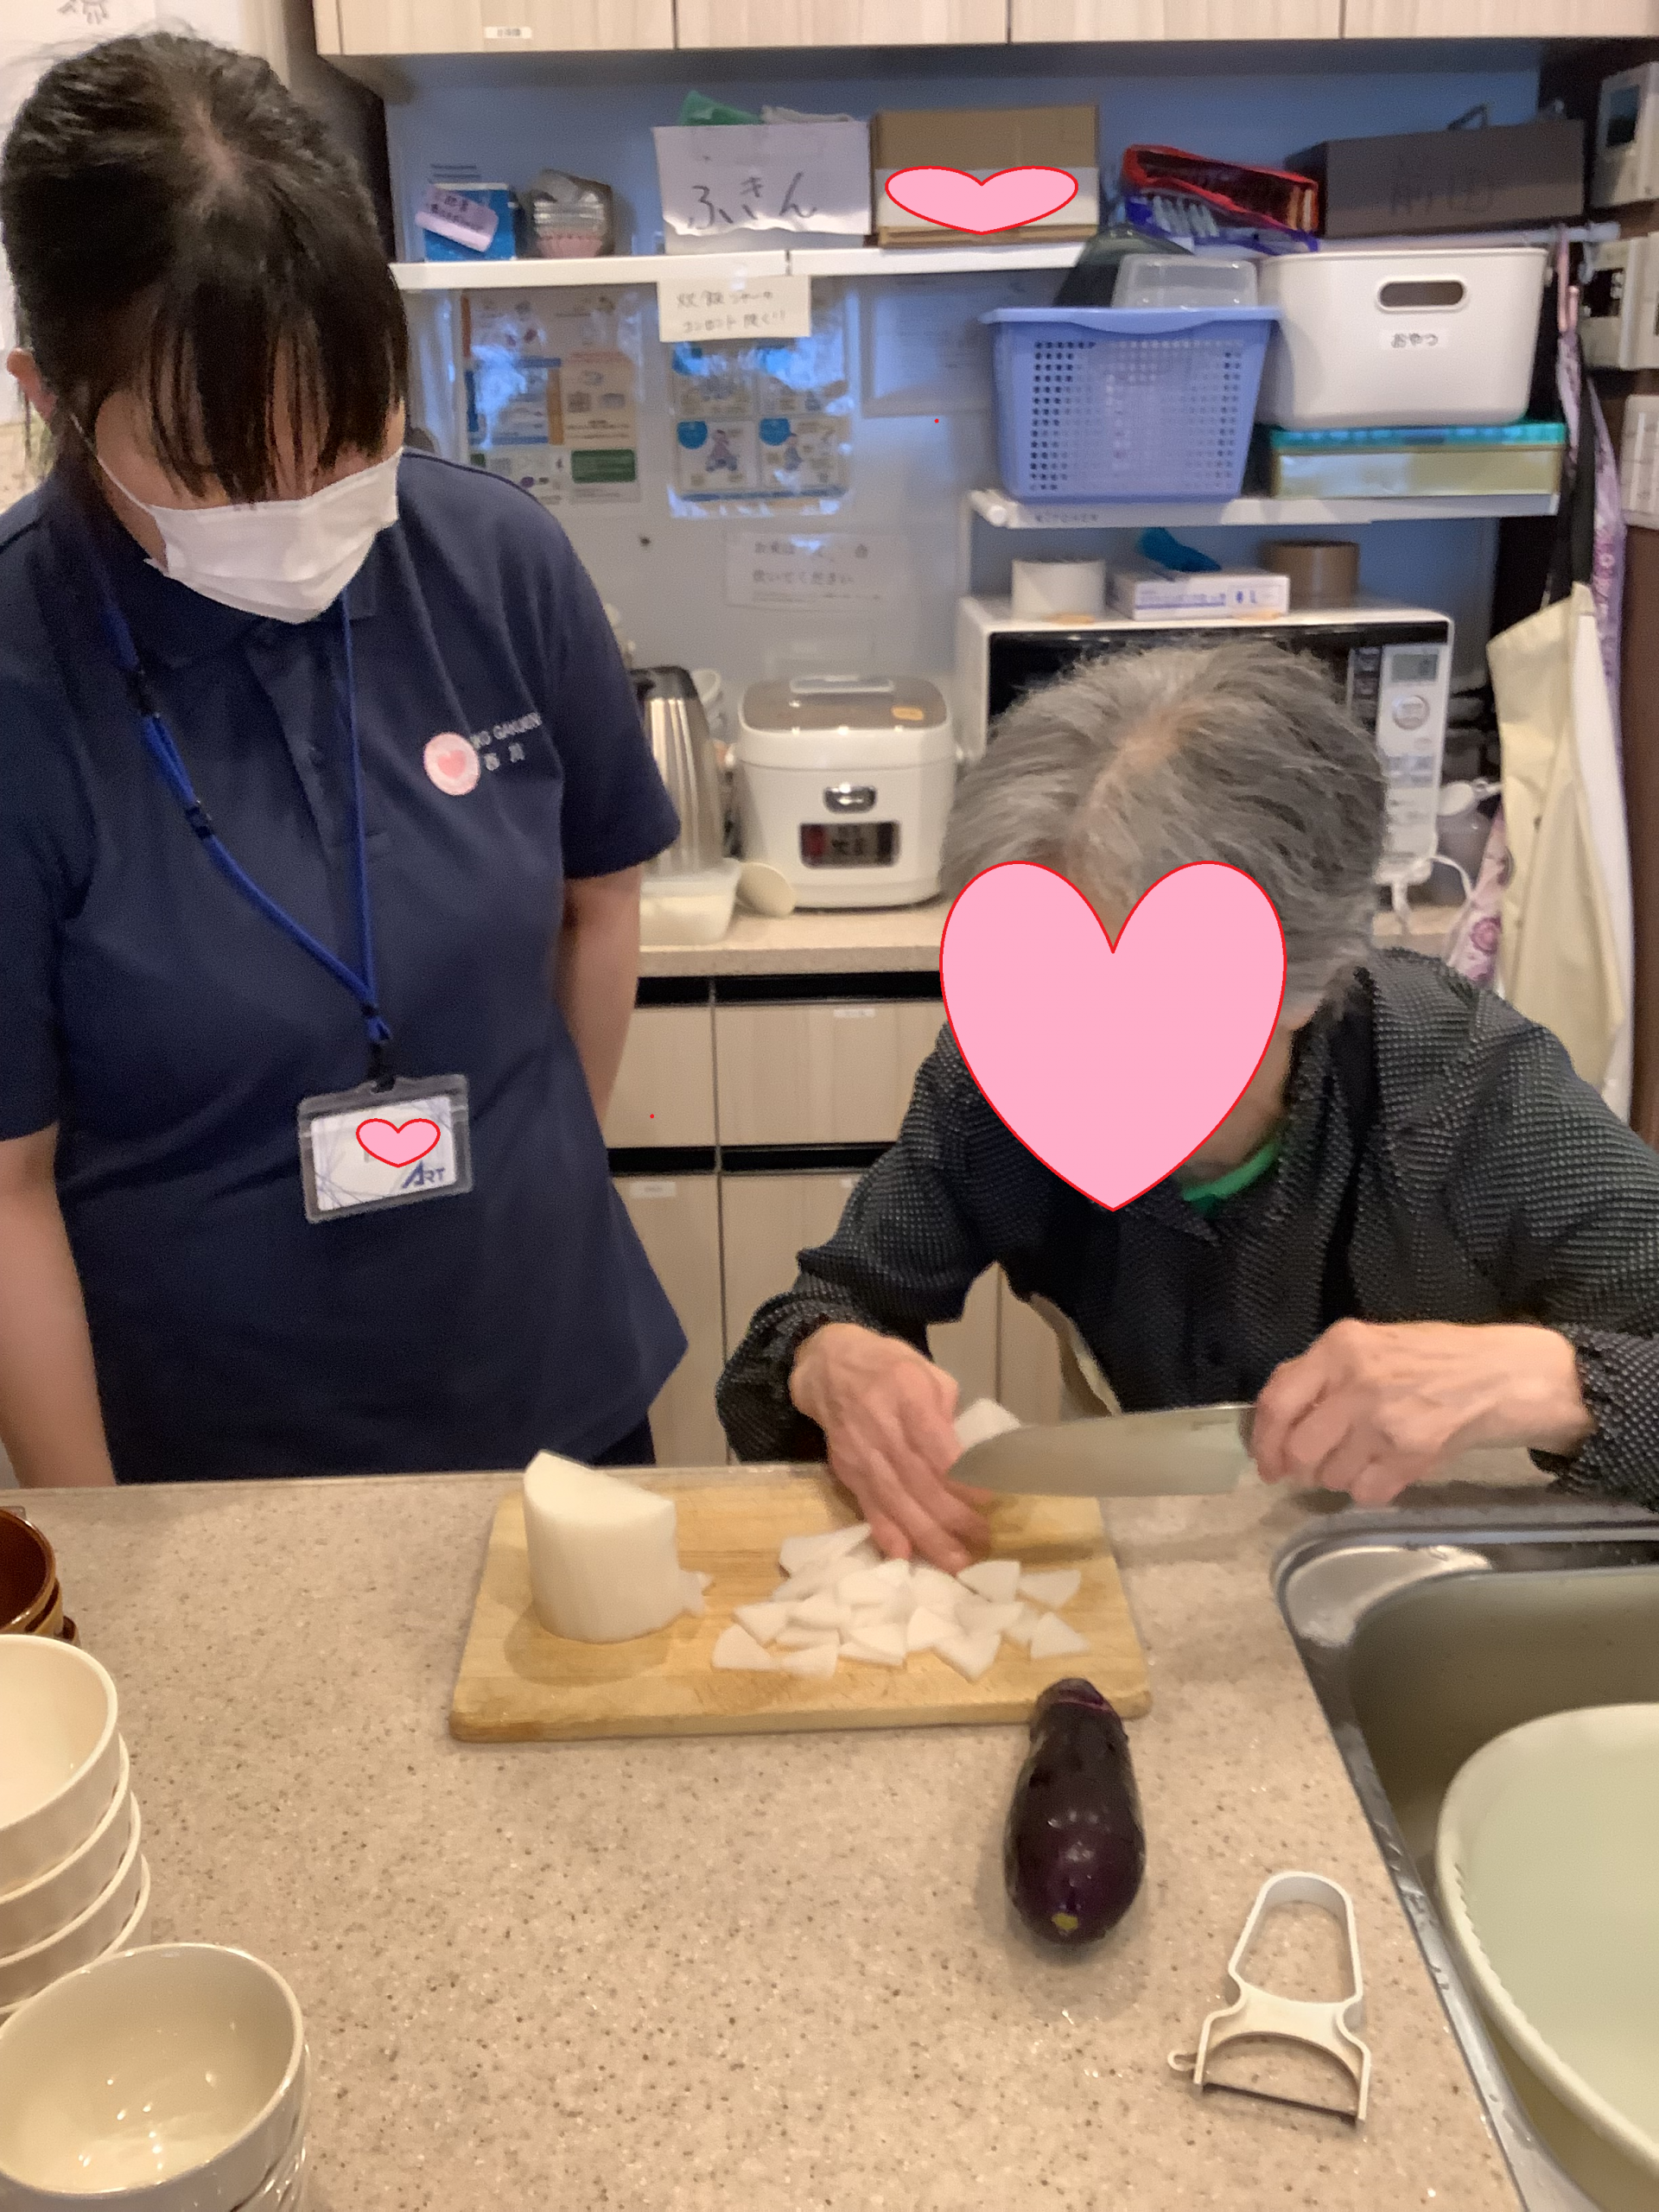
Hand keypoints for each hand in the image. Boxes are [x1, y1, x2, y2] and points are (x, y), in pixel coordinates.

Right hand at [789, 1322, 991, 1569]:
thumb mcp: (927, 1372)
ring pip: (896, 1501)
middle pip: (918, 1481)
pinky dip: (885, 1532)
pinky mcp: (848, 1472)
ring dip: (926, 1536)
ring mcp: (862, 1454)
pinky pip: (868, 1506)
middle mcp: (882, 1429)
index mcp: (908, 1396)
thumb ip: (947, 1410)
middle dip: (951, 1516)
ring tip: (955, 1561)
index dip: (960, 1477)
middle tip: (981, 1539)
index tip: (986, 1499)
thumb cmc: (890, 1368)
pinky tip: (903, 1555)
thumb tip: (967, 1453)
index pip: (935, 1445)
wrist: (830, 1369)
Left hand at [1250, 1319, 1592, 1506]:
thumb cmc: (1432, 1358)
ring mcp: (1384, 1421)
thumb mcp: (1370, 1344)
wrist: (1501, 1375)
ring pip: (1331, 1476)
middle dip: (1300, 1468)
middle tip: (1311, 1470)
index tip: (1266, 1463)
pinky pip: (1367, 1493)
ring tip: (1364, 1459)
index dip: (1263, 1439)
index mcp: (1339, 1347)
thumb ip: (1321, 1372)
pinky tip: (1387, 1470)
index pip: (1277, 1400)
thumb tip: (1276, 1412)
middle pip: (1299, 1448)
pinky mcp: (1412, 1454)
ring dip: (1339, 1478)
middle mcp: (1356, 1382)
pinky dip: (1370, 1491)